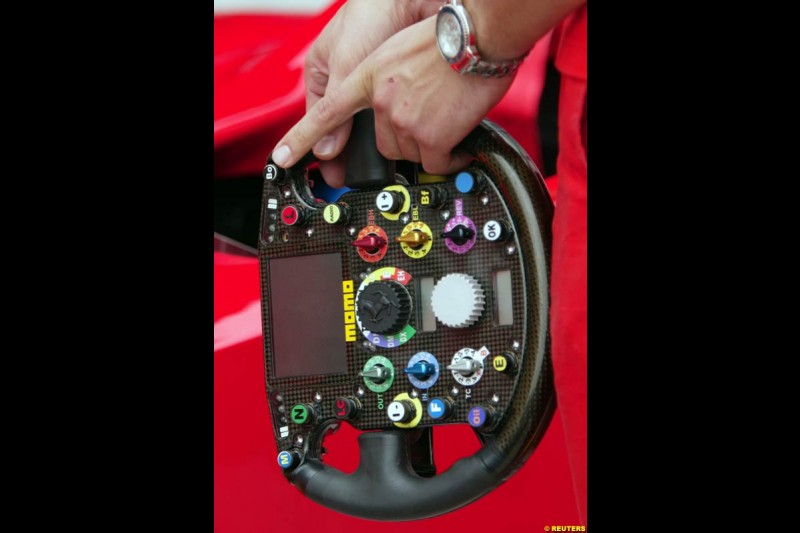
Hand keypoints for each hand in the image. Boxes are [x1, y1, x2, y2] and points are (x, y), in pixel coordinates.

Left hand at [272, 16, 514, 183]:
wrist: (477, 36)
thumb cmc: (446, 39)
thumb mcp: (397, 54)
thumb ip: (382, 86)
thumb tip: (384, 117)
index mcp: (367, 77)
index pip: (327, 112)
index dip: (303, 138)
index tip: (284, 156)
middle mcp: (380, 101)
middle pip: (382, 142)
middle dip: (403, 138)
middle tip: (426, 118)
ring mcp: (404, 121)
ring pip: (409, 152)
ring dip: (427, 144)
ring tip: (446, 120)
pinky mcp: (430, 138)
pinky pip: (435, 163)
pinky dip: (448, 159)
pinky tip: (456, 145)